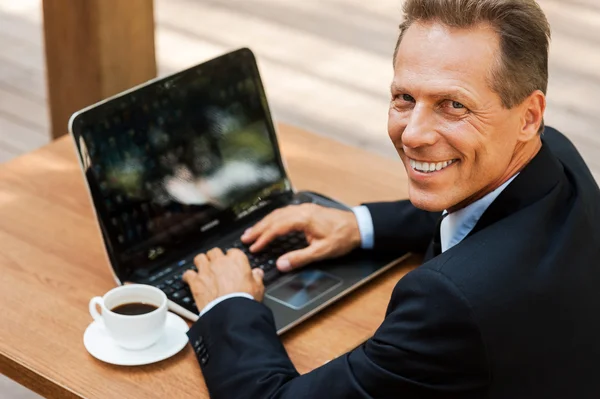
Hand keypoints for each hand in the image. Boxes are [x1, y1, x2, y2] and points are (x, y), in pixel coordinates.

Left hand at [182, 248, 264, 310]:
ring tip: (202, 269)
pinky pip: (188, 273)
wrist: (232, 313)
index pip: (233, 252)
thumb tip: (258, 272)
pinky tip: (190, 280)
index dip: (232, 258)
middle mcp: (220, 262)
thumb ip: (257, 277)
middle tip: (216, 265)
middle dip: (215, 257)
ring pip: (199, 258)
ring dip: (201, 263)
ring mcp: (207, 270)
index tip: (232, 264)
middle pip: (214, 252)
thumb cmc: (245, 299)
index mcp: (237, 260)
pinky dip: (188, 277)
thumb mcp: (258, 287)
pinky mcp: (196, 281)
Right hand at [241, 203, 360, 271]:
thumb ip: (300, 258)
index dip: (263, 238)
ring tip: (252, 232)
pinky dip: (273, 219)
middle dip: (258, 229)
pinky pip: (284, 212)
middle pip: (274, 218)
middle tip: (245, 239)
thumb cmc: (342, 237)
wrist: (358, 226)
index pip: (277, 228)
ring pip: (278, 213)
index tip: (254, 247)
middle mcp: (301, 210)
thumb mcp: (322, 252)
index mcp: (303, 219)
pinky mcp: (307, 210)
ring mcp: (304, 208)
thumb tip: (281, 264)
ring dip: (264, 223)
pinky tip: (269, 224)